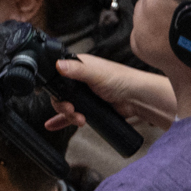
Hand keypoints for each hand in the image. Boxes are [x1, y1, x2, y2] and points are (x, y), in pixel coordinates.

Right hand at [45, 55, 175, 129]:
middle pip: (60, 94)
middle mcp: (79, 79)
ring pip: (66, 105)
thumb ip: (76, 69)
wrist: (136, 99)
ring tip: (79, 119)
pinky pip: (71, 114)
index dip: (54, 86)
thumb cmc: (121, 79)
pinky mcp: (88, 107)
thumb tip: (58, 65)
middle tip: (71, 110)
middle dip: (63, 105)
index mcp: (78, 66)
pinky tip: (54, 125)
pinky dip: (62, 120)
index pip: (57, 75)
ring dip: (68, 115)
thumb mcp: (95, 73)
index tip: (56, 95)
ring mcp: (83, 94)